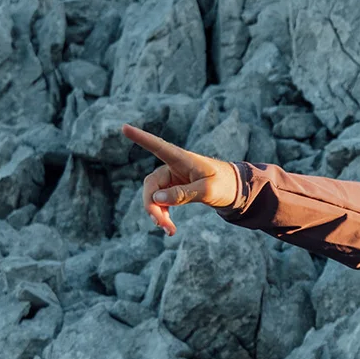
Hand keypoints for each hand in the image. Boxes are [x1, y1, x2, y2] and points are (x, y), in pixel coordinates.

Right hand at [122, 125, 240, 235]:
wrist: (235, 190)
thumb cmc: (224, 184)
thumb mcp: (208, 190)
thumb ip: (183, 194)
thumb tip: (157, 199)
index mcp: (182, 159)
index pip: (158, 146)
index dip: (141, 138)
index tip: (124, 127)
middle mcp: (173, 166)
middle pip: (151, 185)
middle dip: (152, 206)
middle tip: (161, 225)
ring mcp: (171, 178)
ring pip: (153, 196)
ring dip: (157, 214)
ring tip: (169, 231)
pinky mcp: (173, 189)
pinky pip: (160, 201)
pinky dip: (162, 214)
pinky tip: (168, 227)